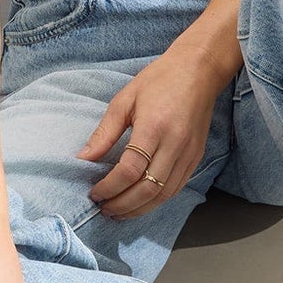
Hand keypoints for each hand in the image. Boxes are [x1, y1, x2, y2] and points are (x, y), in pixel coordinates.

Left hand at [75, 36, 228, 219]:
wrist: (199, 70)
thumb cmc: (159, 80)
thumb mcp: (124, 100)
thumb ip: (104, 132)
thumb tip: (84, 159)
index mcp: (154, 127)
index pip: (130, 170)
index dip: (110, 187)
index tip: (94, 193)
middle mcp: (175, 144)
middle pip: (148, 189)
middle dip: (123, 204)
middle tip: (104, 208)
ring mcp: (189, 153)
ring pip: (164, 194)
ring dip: (139, 209)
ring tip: (119, 212)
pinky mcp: (196, 158)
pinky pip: (176, 188)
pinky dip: (156, 201)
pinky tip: (140, 202)